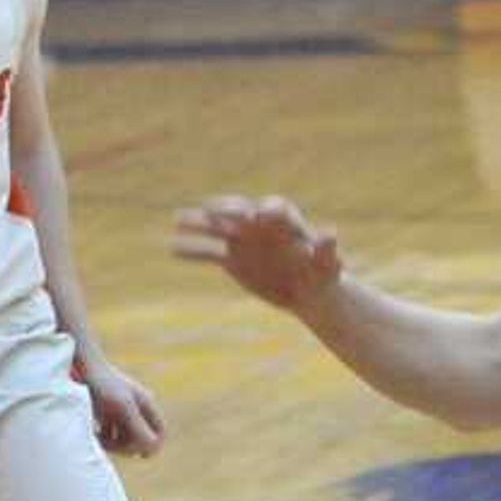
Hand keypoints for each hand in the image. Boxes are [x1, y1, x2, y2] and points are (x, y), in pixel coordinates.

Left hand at [72, 345, 166, 456]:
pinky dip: (101, 436)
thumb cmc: (103, 383)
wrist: (78, 364)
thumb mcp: (123, 407)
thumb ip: (139, 428)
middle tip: (109, 443)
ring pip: (123, 438)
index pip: (159, 432)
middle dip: (127, 445)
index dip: (151, 446)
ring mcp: (120, 410)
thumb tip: (153, 449)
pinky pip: (108, 434)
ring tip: (97, 436)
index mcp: (146, 403)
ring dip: (112, 443)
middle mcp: (135, 407)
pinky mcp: (104, 412)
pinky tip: (92, 431)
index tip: (138, 454)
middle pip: (140, 439)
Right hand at [170, 195, 344, 314]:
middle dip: (226, 209)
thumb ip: (326, 247)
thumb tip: (330, 232)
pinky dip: (191, 250)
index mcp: (286, 220)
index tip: (258, 215)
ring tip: (177, 219)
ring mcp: (242, 240)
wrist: (308, 292)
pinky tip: (171, 248)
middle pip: (240, 210)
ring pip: (217, 227)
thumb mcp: (328, 264)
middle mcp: (259, 224)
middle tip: (212, 210)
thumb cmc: (324, 274)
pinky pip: (208, 252)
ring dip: (198, 223)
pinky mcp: (231, 258)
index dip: (265, 209)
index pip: (274, 208)